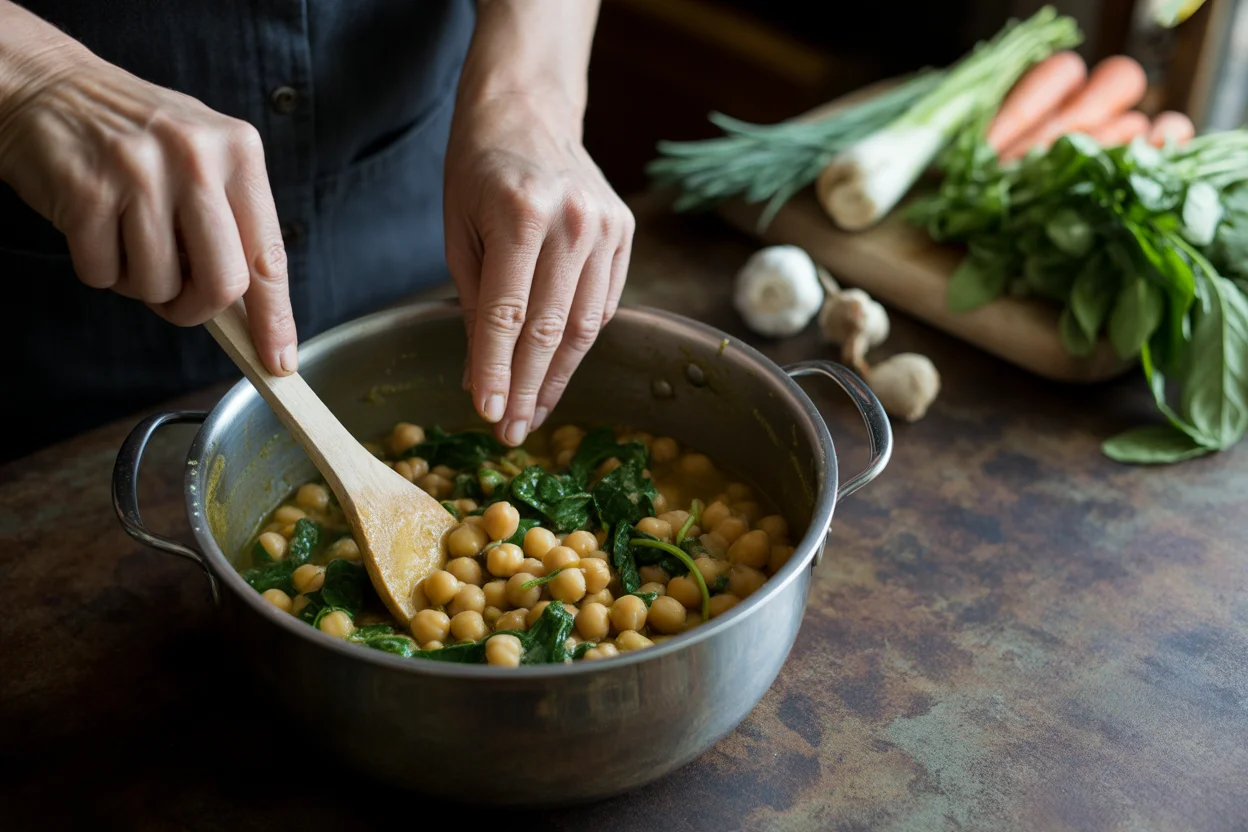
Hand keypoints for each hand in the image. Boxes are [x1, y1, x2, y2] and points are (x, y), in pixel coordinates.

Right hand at [0, 41, 296, 374]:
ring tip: (128, 238)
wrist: (46, 86)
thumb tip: (256, 310)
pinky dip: (100, 269)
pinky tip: (96, 227)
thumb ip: (234, 222)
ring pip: (159, 287)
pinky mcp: (86, 192)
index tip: (279, 361)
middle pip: (222, 285)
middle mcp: (197, 159)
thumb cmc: (135, 134)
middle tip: (177, 298)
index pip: (269, 256)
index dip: (275, 318)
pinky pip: (104, 275)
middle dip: (197, 309)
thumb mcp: (204, 156)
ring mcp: (140, 174)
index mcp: (239, 152)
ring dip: (141, 285)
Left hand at [444, 92, 633, 445]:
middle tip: (514, 431)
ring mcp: (606, 226)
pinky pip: (604, 304)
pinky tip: (557, 367)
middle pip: (551, 328)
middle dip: (529, 389)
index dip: (498, 373)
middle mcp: (572, 221)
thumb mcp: (458, 232)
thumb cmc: (478, 169)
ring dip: (558, 376)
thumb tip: (479, 379)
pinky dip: (579, 341)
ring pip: (585, 325)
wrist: (527, 110)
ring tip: (535, 412)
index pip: (508, 315)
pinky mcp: (625, 233)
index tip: (489, 416)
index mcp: (520, 214)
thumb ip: (474, 306)